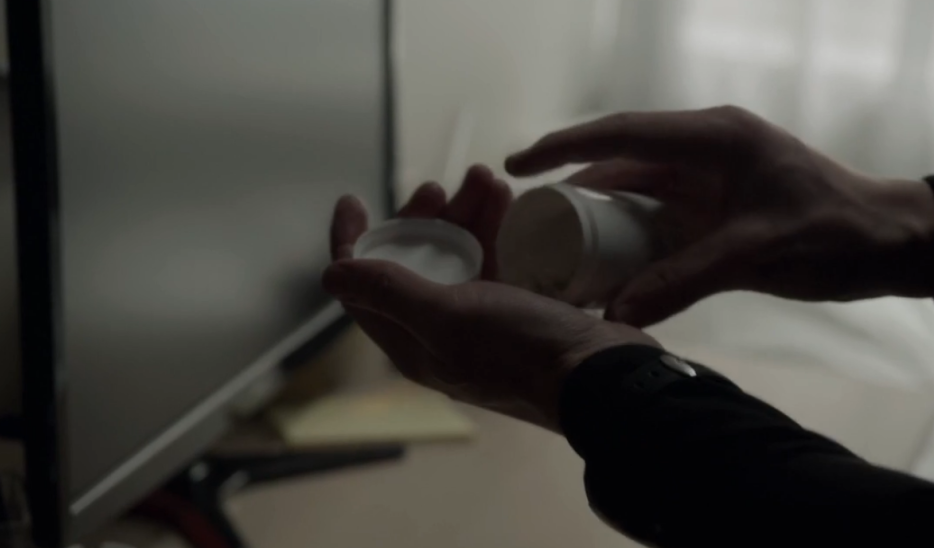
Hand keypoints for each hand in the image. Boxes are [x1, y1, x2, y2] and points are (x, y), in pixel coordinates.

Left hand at [327, 165, 656, 430]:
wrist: (601, 378)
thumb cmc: (521, 351)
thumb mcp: (448, 316)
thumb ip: (390, 292)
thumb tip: (332, 275)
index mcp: (412, 342)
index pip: (363, 289)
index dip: (351, 243)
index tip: (352, 200)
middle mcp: (440, 331)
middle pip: (413, 264)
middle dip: (420, 218)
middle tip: (436, 187)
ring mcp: (480, 319)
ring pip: (458, 254)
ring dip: (464, 213)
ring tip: (485, 178)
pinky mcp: (518, 308)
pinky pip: (494, 258)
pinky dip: (496, 227)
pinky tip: (507, 199)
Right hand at [506, 106, 933, 326]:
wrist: (894, 242)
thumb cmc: (836, 232)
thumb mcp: (758, 250)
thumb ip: (686, 278)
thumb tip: (614, 312)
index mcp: (713, 138)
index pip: (622, 134)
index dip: (563, 146)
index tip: (516, 165)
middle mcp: (705, 150)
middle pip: (621, 160)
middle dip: (571, 184)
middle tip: (525, 216)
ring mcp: (710, 179)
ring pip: (636, 191)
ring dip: (598, 215)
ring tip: (553, 243)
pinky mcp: (717, 209)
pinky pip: (658, 218)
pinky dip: (629, 238)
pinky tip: (604, 263)